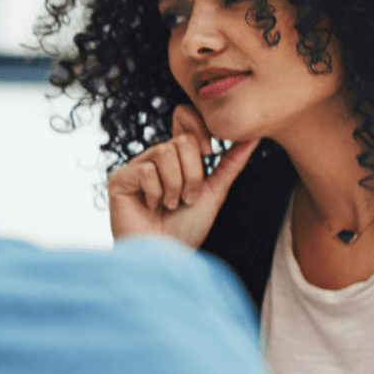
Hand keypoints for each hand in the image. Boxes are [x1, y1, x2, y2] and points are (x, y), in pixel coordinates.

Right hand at [107, 104, 255, 247]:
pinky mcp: (119, 179)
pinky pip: (146, 170)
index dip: (199, 128)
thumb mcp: (215, 193)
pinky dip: (156, 192)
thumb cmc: (187, 229)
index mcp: (177, 157)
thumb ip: (230, 163)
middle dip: (193, 174)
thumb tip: (253, 137)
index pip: (184, 118)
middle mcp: (155, 158)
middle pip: (182, 141)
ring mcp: (136, 167)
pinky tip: (151, 206)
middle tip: (187, 198)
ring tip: (171, 204)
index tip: (210, 153)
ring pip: (164, 152)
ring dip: (176, 185)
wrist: (166, 256)